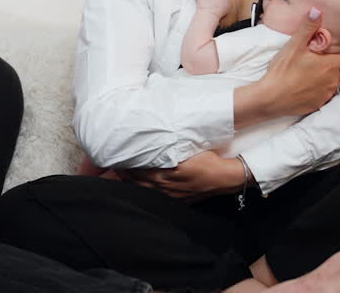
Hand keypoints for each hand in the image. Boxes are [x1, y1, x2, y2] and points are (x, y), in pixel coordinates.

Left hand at [116, 151, 244, 200]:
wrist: (224, 178)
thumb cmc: (208, 160)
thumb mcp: (189, 149)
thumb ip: (171, 147)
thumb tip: (155, 140)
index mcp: (169, 172)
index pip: (141, 169)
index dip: (128, 165)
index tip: (119, 158)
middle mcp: (168, 186)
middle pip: (140, 181)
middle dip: (126, 174)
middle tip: (115, 166)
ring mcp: (172, 195)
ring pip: (146, 190)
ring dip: (133, 183)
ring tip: (121, 176)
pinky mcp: (178, 200)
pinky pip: (156, 196)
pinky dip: (145, 191)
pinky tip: (140, 188)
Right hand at [257, 8, 339, 117]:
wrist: (271, 98)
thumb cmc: (282, 71)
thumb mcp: (294, 46)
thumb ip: (308, 28)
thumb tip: (316, 10)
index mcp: (331, 64)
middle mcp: (333, 79)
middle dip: (332, 61)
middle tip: (315, 57)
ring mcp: (327, 93)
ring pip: (332, 79)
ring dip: (324, 74)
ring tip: (305, 71)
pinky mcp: (319, 104)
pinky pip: (323, 92)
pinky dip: (317, 87)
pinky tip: (303, 84)